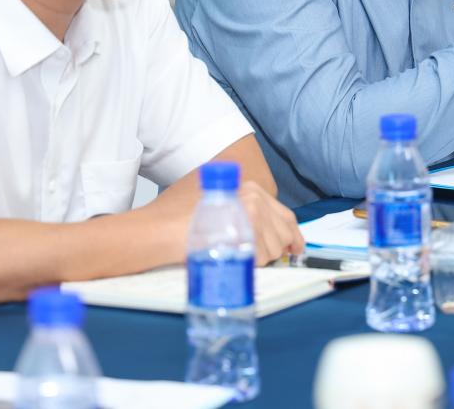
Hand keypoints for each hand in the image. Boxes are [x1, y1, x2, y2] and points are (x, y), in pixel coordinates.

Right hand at [150, 176, 303, 265]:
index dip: (291, 235)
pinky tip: (234, 260)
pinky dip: (252, 264)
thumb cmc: (176, 217)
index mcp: (250, 188)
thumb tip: (260, 228)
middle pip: (284, 232)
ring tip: (236, 255)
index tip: (294, 247)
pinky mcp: (247, 231)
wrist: (160, 230)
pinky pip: (262, 257)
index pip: (285, 215)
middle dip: (276, 250)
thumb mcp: (211, 199)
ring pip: (274, 248)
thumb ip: (236, 207)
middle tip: (261, 258)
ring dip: (260, 258)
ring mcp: (253, 213)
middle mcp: (255, 197)